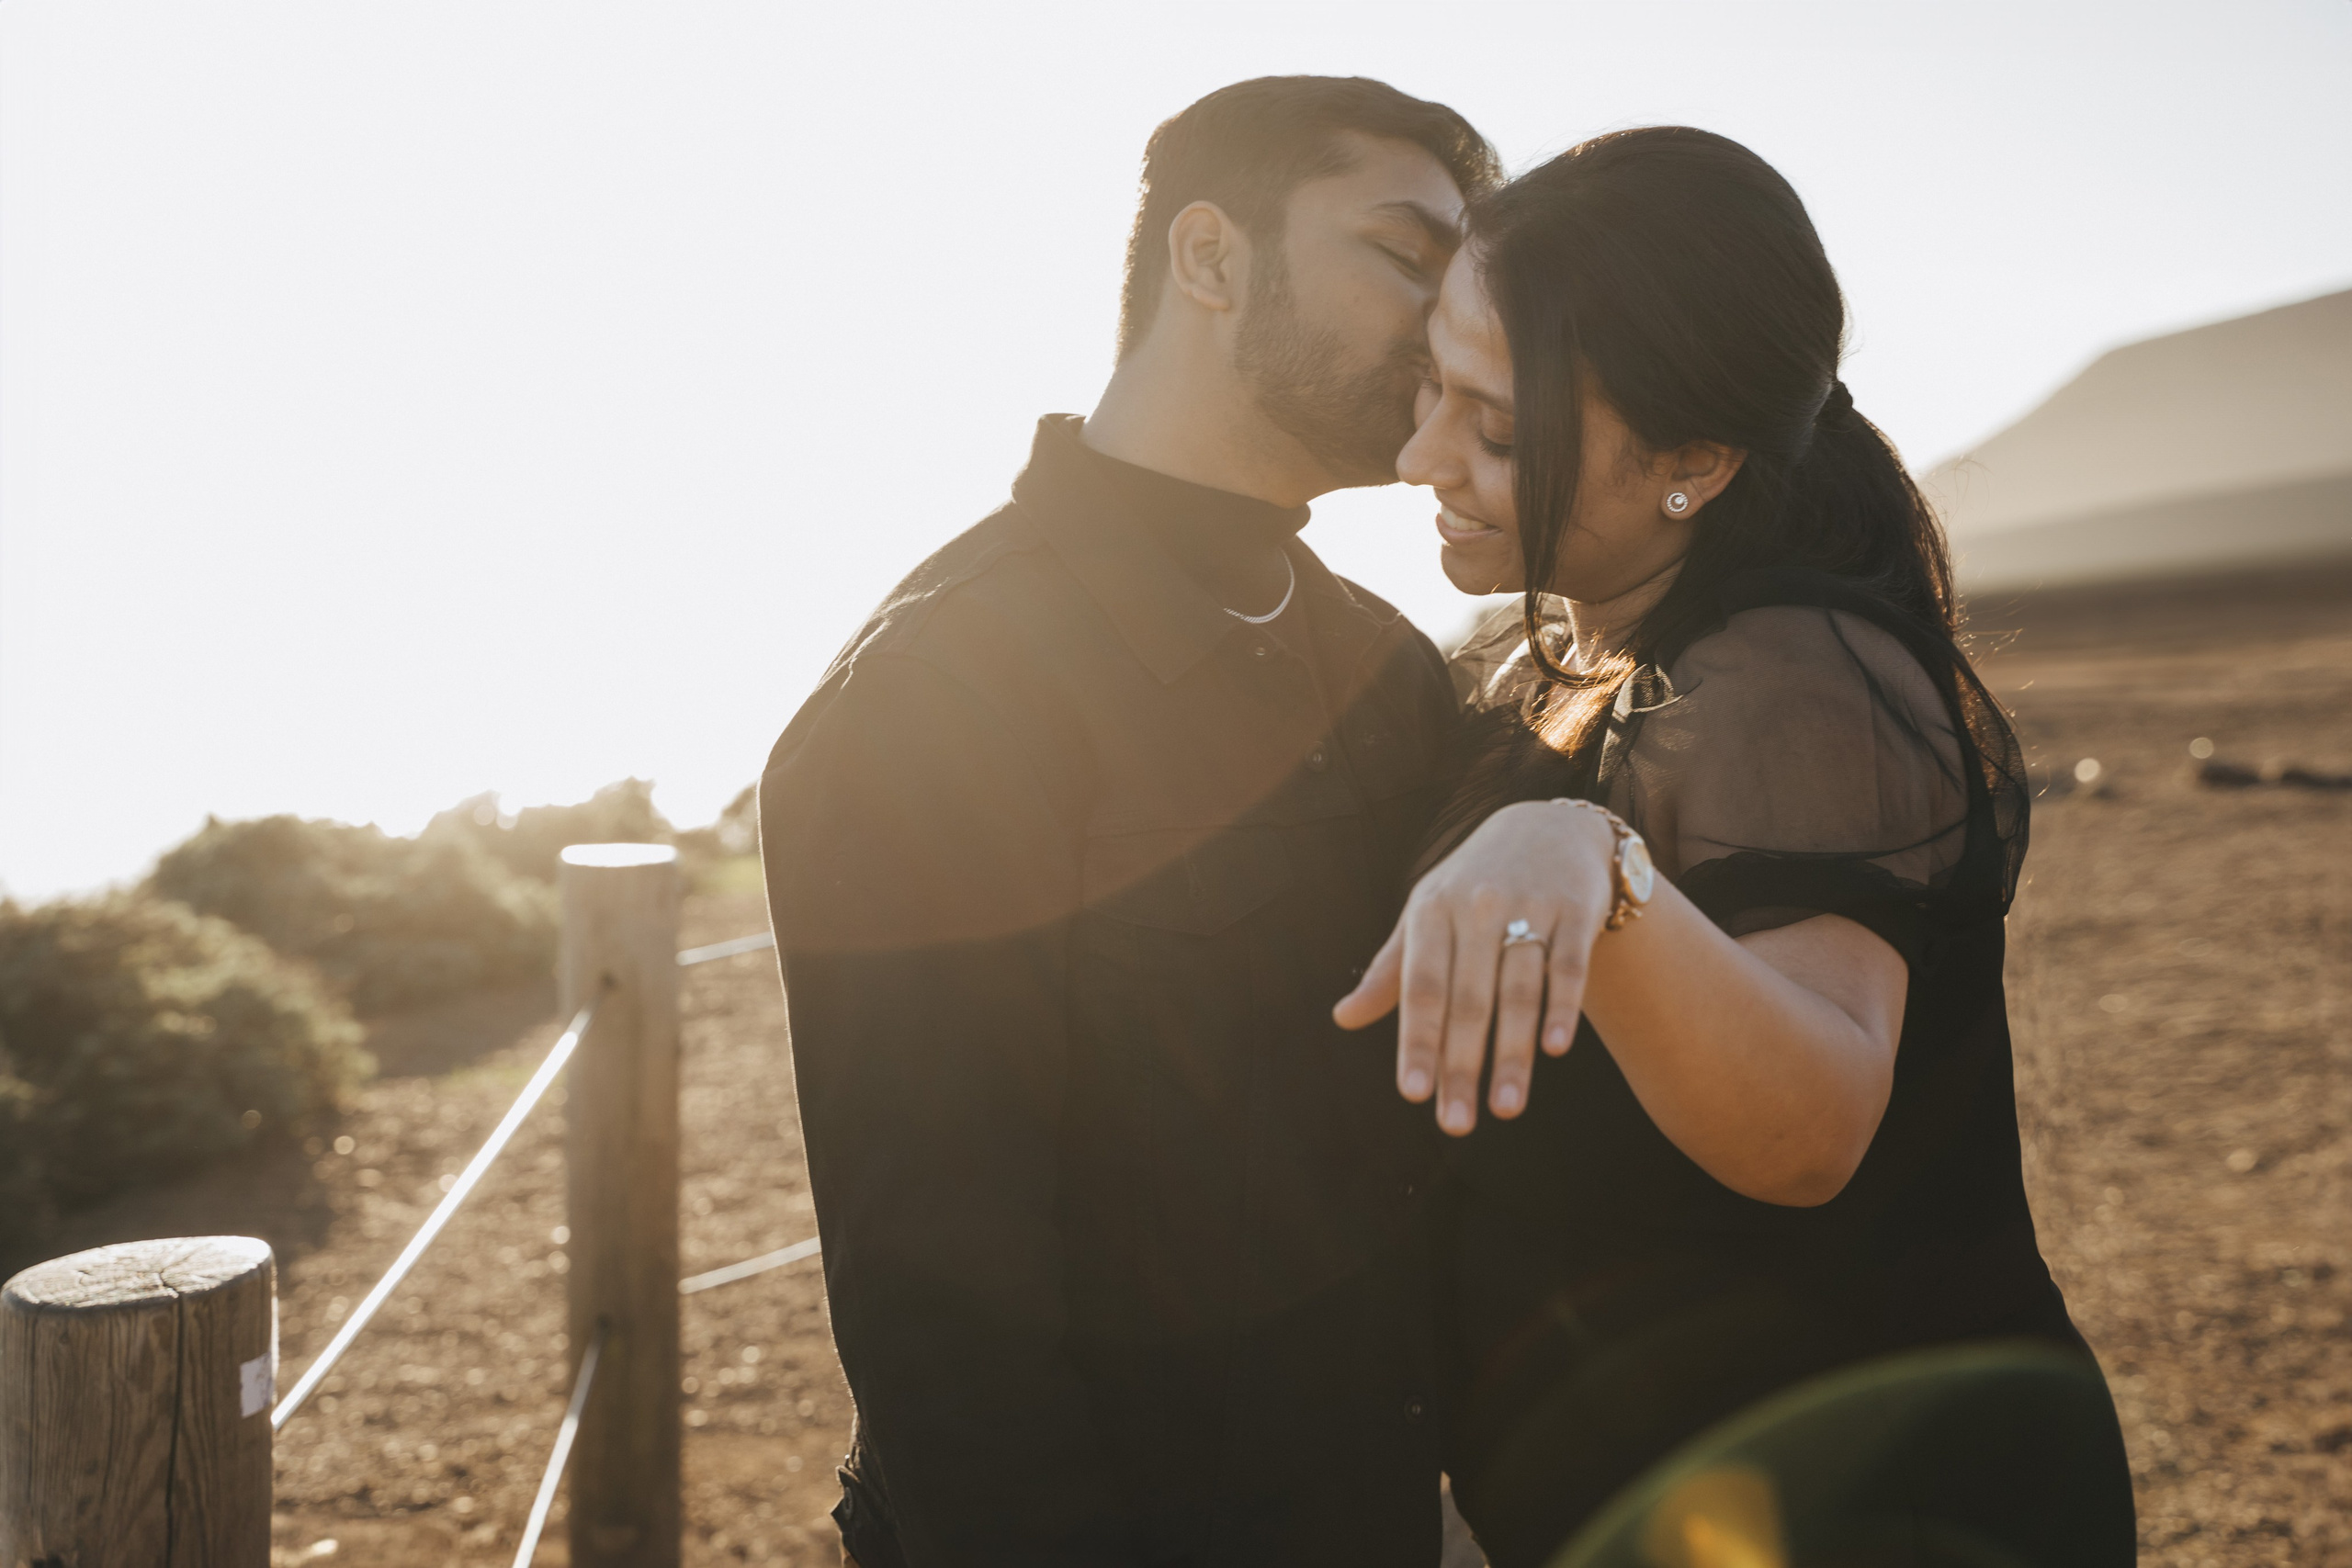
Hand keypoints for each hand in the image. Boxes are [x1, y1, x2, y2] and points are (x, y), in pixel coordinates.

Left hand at [1333, 800, 1618, 1133]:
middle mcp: (1477, 907)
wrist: (1548, 829)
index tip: (1412, 1093)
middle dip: (1463, 1065)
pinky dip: (1562, 1007)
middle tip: (1456, 1124)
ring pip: (1520, 990)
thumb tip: (1343, 1018)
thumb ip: (1390, 970)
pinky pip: (1568, 966)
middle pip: (1470, 999)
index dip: (1417, 1040)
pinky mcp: (1576, 910)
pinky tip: (1556, 1050)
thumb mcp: (1425, 915)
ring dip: (1513, 1053)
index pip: (1421, 987)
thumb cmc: (1471, 886)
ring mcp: (1530, 906)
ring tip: (1505, 1109)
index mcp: (1431, 911)